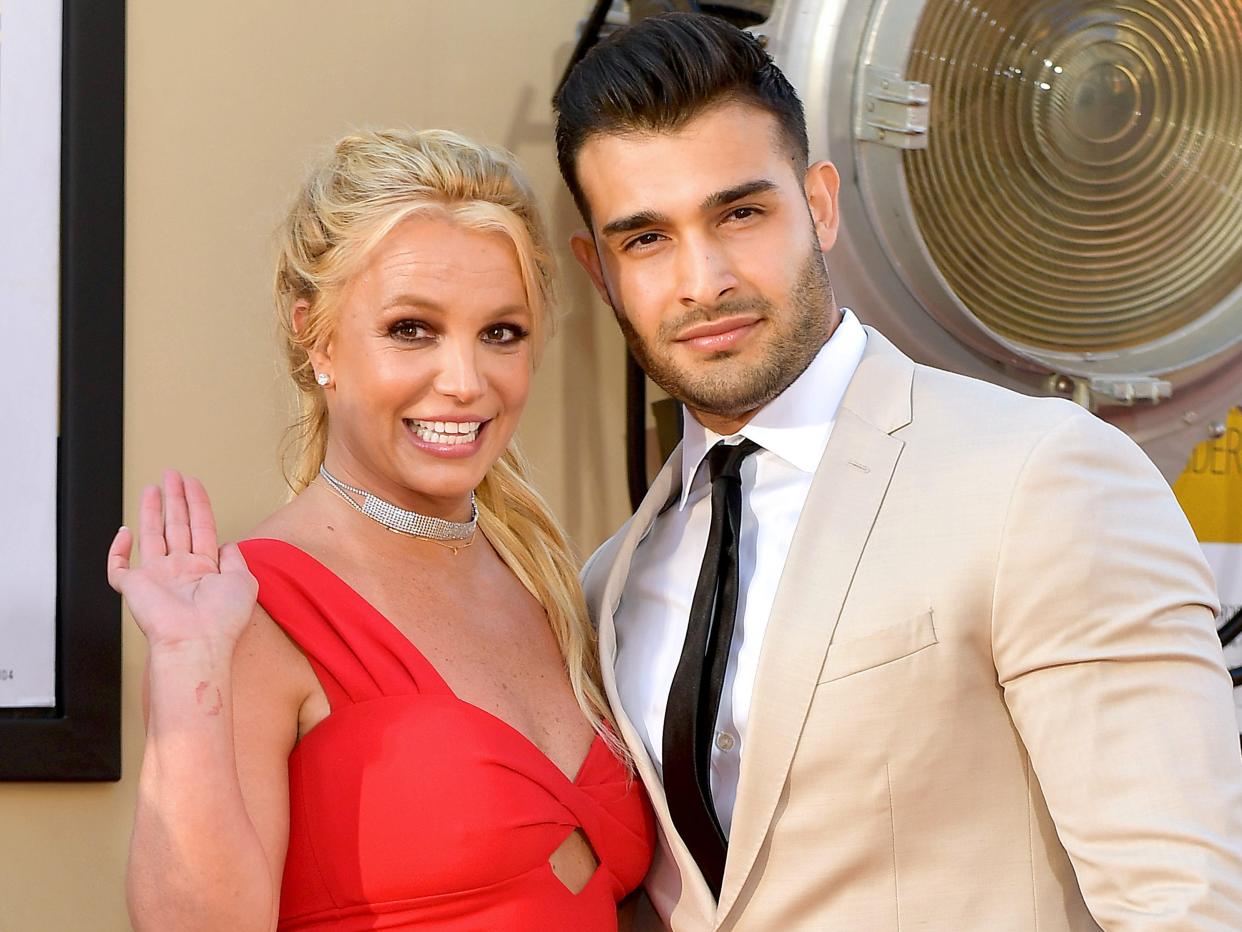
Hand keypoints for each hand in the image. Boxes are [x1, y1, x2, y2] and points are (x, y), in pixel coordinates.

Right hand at [107, 470, 257, 652]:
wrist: (196, 641)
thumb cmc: (222, 619)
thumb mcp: (244, 581)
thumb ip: (236, 559)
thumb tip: (227, 545)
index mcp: (206, 570)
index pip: (201, 528)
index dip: (197, 504)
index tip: (194, 483)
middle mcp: (181, 571)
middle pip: (177, 526)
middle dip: (175, 498)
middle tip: (172, 474)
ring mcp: (156, 578)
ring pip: (152, 536)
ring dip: (152, 510)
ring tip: (154, 486)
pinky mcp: (133, 587)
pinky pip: (118, 567)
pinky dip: (117, 550)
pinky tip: (124, 532)